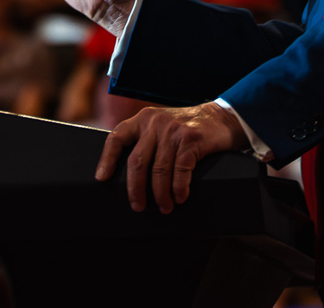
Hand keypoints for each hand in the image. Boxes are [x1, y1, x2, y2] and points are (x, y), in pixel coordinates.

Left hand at [95, 103, 248, 212]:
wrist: (221, 118)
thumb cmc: (187, 128)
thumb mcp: (162, 126)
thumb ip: (146, 140)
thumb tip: (128, 175)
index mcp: (143, 119)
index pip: (117, 137)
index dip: (107, 159)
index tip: (102, 179)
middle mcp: (155, 122)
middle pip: (137, 161)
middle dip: (136, 188)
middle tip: (138, 206)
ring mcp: (173, 130)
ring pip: (159, 170)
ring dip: (160, 194)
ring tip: (164, 207)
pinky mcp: (191, 139)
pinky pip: (180, 170)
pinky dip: (178, 188)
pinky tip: (179, 197)